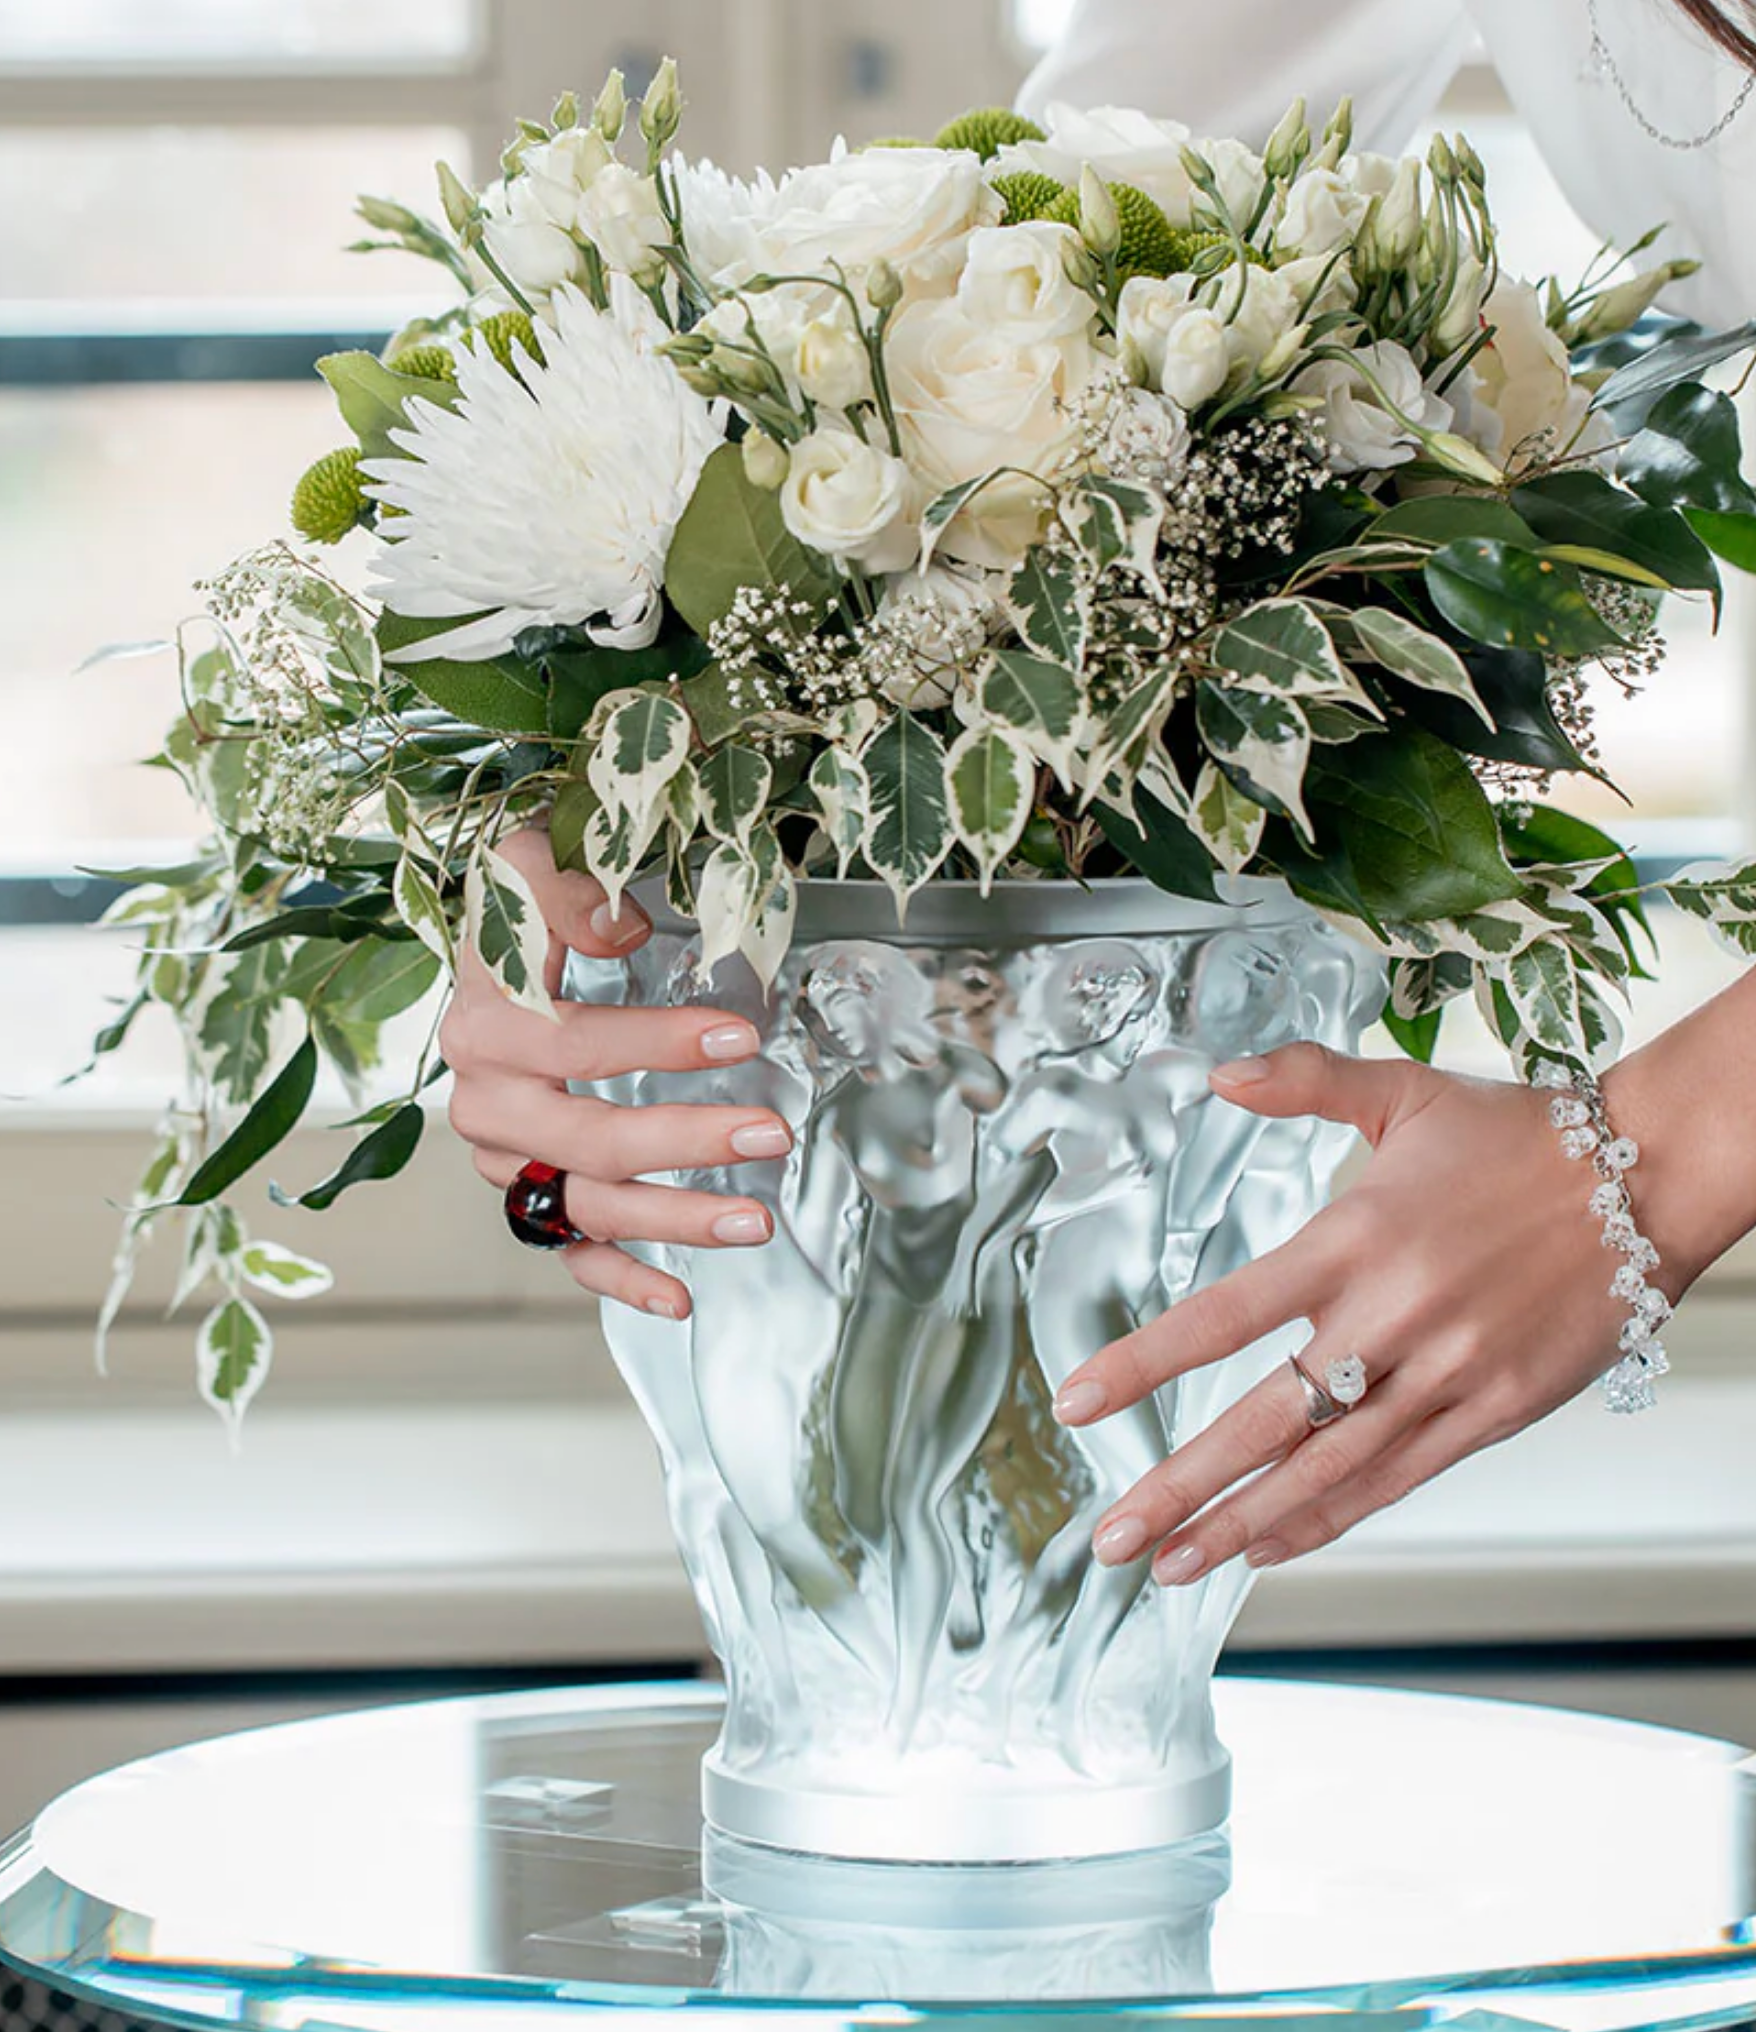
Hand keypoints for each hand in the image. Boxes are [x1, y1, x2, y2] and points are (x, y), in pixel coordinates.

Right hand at [440, 827, 788, 1320]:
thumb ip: (566, 887)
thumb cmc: (522, 907)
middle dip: (684, 1142)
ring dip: (674, 1221)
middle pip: (587, 1140)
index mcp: (484, 1023)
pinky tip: (680, 1299)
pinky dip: (621, 1282)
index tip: (740, 1037)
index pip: (572, 1045)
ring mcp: (506, 1159)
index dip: (656, 1044)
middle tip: (773, 1134)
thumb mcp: (530, 864)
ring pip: (588, 1206)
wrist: (488, 953)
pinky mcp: (528, 1195)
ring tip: (757, 1219)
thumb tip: (622, 929)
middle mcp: (486, 1102)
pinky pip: (570, 1252)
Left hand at [1050, 1042, 1689, 1583]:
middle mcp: (1392, 1316)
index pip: (1226, 1313)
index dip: (1145, 1362)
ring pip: (1327, 1468)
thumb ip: (1304, 1081)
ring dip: (1241, 1524)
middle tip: (1111, 1536)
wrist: (1648, 1176)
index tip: (1075, 1403)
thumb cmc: (1519, 1134)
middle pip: (1266, 1419)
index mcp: (1355, 1239)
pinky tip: (1269, 1546)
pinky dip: (1327, 1518)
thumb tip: (1217, 1072)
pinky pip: (1395, 1479)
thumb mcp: (1403, 1093)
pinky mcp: (1494, 1412)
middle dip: (1179, 1483)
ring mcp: (1445, 1373)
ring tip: (1171, 1565)